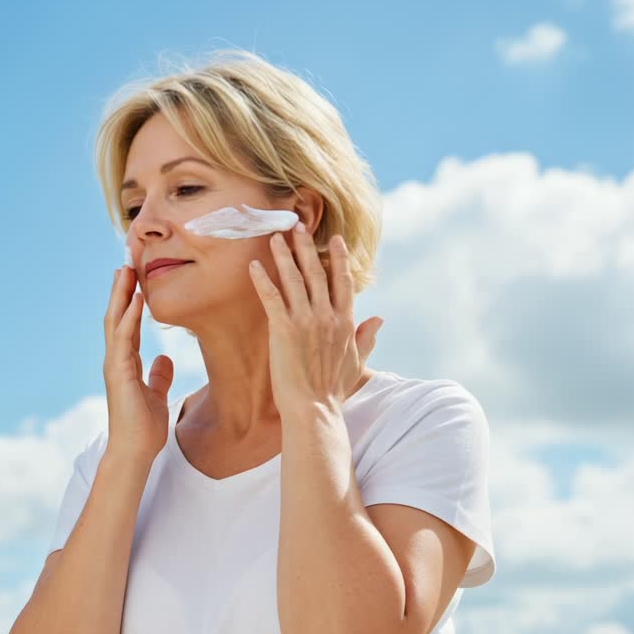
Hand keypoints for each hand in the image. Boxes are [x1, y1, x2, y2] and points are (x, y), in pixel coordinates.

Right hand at [102, 265, 174, 464]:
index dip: (131, 301)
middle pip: (117, 316)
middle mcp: (117, 359)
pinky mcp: (118, 372)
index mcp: (126, 363)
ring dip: (120, 295)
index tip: (136, 277)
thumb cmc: (144, 428)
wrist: (135, 451)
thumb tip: (164, 360)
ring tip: (125, 269)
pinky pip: (123, 339)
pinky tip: (135, 300)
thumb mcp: (156, 395)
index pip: (128, 324)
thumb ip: (158, 376)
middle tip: (126, 261)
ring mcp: (115, 364)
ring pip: (115, 321)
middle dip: (121, 289)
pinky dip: (129, 318)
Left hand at [247, 225, 383, 414]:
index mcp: (345, 322)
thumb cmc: (334, 390)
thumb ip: (367, 338)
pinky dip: (262, 280)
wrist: (314, 408)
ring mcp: (305, 321)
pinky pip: (272, 297)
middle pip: (316, 272)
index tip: (334, 239)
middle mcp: (326, 316)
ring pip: (294, 279)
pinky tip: (254, 266)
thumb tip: (379, 319)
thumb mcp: (356, 362)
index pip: (343, 282)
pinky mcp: (284, 329)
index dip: (338, 258)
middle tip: (297, 225)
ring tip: (274, 237)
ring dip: (283, 255)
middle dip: (306, 246)